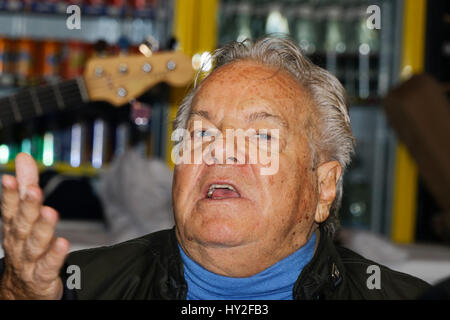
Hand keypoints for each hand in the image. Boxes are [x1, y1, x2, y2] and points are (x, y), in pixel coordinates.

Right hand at [0, 153, 69, 299]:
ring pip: (34, 244)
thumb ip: (26, 186)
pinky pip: (48, 266)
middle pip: (22, 224)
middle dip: (27, 207)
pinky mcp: (42, 276)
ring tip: (50, 212)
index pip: (9, 209)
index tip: (9, 178)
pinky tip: (63, 243)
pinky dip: (54, 255)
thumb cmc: (24, 245)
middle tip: (33, 190)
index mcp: (13, 226)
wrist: (20, 289)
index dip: (9, 194)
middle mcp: (18, 242)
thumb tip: (24, 157)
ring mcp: (29, 261)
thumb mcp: (23, 215)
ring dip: (41, 228)